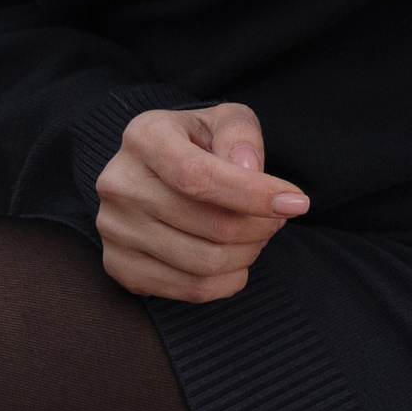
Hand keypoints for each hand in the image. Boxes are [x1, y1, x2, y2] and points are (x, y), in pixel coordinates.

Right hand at [96, 102, 308, 302]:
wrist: (154, 170)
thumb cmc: (197, 143)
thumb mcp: (223, 120)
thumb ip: (240, 134)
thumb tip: (248, 168)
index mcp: (144, 137)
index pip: (199, 177)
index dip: (253, 194)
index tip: (297, 202)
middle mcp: (119, 183)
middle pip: (210, 225)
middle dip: (261, 227)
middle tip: (278, 218)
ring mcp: (114, 229)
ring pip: (204, 263)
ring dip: (249, 254)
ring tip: (258, 235)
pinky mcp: (119, 266)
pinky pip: (191, 290)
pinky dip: (229, 281)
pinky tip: (237, 259)